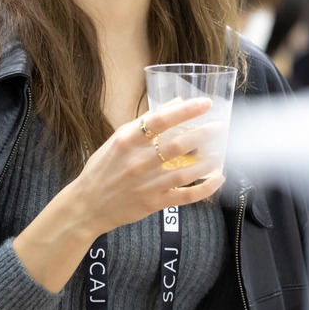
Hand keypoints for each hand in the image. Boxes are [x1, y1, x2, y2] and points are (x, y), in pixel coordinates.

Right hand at [11, 97, 224, 292]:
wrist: (87, 205)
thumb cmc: (102, 169)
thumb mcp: (116, 140)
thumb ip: (144, 123)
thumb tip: (174, 104)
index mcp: (126, 141)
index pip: (160, 121)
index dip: (185, 111)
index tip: (205, 104)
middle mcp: (138, 161)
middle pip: (178, 145)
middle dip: (204, 134)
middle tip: (220, 126)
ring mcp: (147, 183)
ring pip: (186, 171)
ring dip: (208, 161)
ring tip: (221, 151)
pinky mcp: (154, 202)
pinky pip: (186, 195)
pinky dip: (205, 188)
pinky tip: (217, 178)